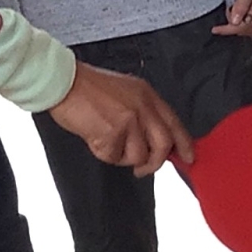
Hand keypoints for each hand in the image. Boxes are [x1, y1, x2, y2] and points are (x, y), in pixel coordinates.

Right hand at [50, 63, 192, 176]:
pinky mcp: (112, 133)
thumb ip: (142, 112)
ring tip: (107, 142)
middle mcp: (142, 106)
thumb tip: (153, 139)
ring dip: (122, 157)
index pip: (174, 123)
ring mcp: (128, 120)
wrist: (62, 82)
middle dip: (155, 162)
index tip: (189, 157)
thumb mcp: (124, 92)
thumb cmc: (86, 88)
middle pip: (163, 145)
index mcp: (147, 95)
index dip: (184, 143)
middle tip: (143, 168)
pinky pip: (114, 157)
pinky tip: (94, 137)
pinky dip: (104, 153)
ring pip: (138, 156)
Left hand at [213, 0, 251, 37]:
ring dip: (237, 25)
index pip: (242, 27)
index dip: (227, 29)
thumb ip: (241, 6)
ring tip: (232, 10)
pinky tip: (238, 16)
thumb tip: (234, 22)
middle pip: (245, 31)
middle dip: (232, 25)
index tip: (215, 29)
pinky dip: (243, 24)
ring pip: (248, 30)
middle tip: (228, 10)